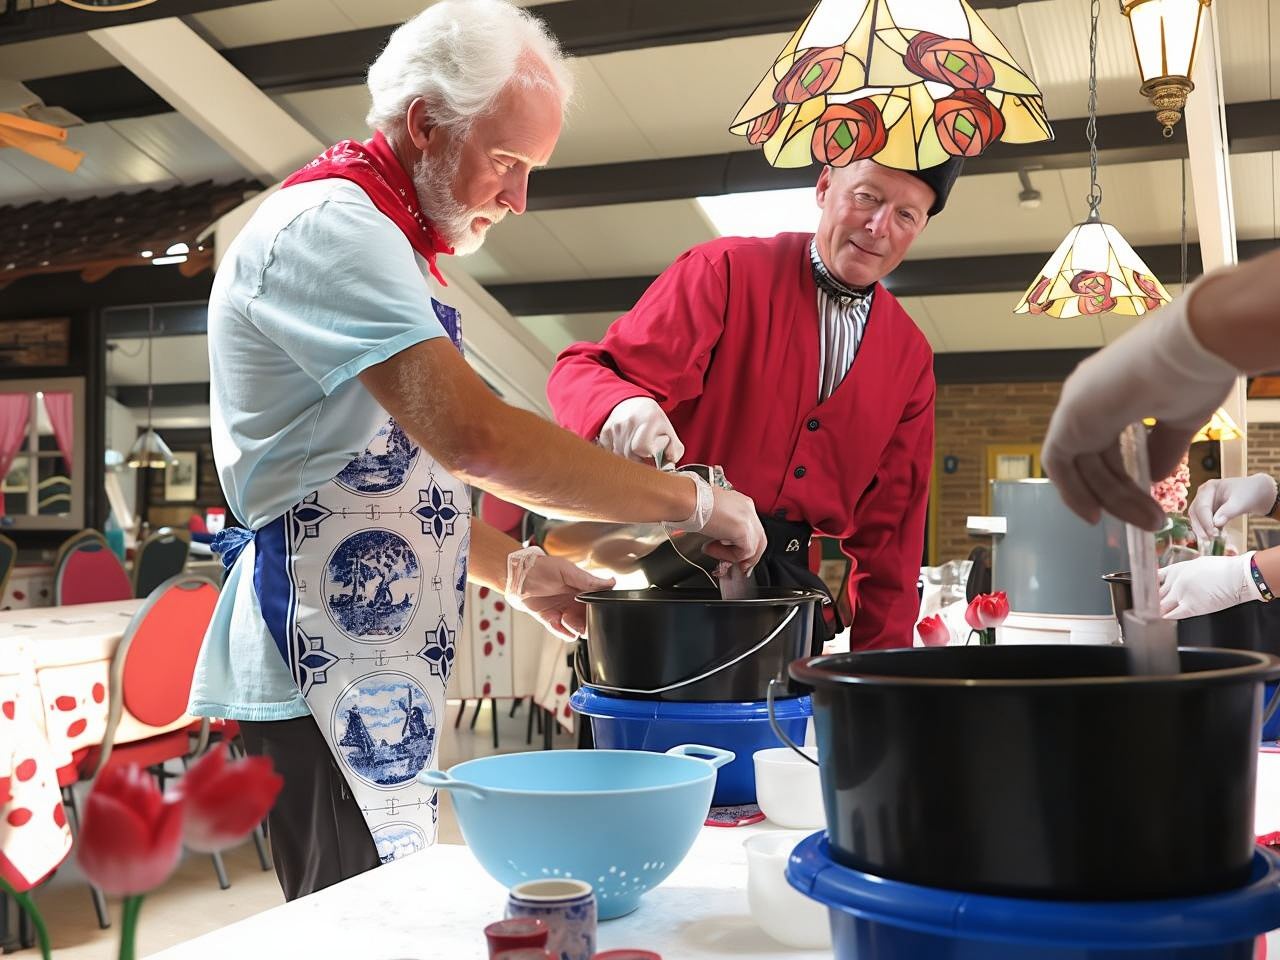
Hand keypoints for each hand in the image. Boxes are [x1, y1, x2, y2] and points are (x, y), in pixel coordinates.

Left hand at [508, 550, 614, 639]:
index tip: (599, 610)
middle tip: (583, 618)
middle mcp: (573, 600)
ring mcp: (562, 610)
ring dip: (575, 628)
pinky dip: (562, 632)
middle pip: (589, 618)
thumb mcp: (567, 571)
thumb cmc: (540, 567)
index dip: (600, 608)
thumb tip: (610, 582)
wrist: (516, 576)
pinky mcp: (550, 619)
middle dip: (589, 622)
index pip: (598, 602)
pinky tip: (559, 624)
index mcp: (581, 588)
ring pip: (577, 627)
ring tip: (566, 618)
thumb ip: (588, 580)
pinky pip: (561, 631)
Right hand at [598, 397, 684, 464]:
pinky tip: (624, 447)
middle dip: (637, 461)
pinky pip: (608, 451)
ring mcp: (615, 426)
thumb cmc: (652, 421)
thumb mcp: (669, 431)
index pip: (640, 447)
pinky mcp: (605, 430)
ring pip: (618, 455)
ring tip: (635, 451)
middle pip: (628, 454)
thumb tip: (669, 465)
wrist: (633, 403)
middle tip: (644, 457)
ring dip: (627, 458)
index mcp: (648, 420)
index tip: (650, 457)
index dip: (645, 456)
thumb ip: (675, 450)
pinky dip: (616, 453)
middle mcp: (629, 421)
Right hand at [697, 486, 766, 573]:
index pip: (751, 528)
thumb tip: (720, 538)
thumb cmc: (692, 503)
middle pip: (758, 538)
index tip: (732, 552)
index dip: (742, 543)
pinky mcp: (745, 531)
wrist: (688, 500)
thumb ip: (722, 526)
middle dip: (746, 555)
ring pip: (754, 547)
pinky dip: (729, 556)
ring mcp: (749, 519)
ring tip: (714, 552)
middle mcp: (748, 509)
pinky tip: (712, 549)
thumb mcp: (713, 513)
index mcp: (742, 503)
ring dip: (734, 555)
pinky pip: (744, 552)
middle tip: (735, 564)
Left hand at [1041, 284, 1238, 529]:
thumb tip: (1154, 477)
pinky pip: (1058, 463)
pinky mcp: (1068, 419)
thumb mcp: (1181, 417)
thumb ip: (1163, 448)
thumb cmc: (1193, 373)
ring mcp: (1076, 407)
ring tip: (1149, 522)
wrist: (1191, 349)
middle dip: (1124, 495)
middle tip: (1153, 521)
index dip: (1121, 475)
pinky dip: (1071, 490)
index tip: (1146, 500)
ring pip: (1084, 466)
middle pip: (1097, 458)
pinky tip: (1095, 515)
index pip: (1107, 442)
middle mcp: (1089, 398)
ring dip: (1114, 500)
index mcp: (1114, 391)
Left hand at [1157, 553, 1259, 618]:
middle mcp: (1175, 581)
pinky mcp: (1190, 607)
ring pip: (1160, 605)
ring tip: (1153, 616)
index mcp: (1176, 569)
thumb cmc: (1223, 569)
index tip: (1148, 592)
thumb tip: (1178, 579)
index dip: (1149, 587)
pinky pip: (1171, 615)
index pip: (1153, 579)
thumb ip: (1183, 573)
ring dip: (1157, 611)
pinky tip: (1163, 620)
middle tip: (1148, 607)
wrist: (1239, 576)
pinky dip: (1165, 618)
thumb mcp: (1197, 564)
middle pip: (1155, 594)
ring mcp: (1181, 594)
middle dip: (1152, 601)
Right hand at [1189, 474, 1276, 543]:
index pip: (1201, 506)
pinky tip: (1215, 537)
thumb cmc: (1250, 493)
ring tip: (1211, 540)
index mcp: (1209, 488)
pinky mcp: (1210, 512)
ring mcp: (1206, 503)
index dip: (1205, 521)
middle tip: (1209, 538)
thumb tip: (1215, 524)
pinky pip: (1204, 522)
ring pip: (1197, 518)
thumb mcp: (1241, 502)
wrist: (1259, 493)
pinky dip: (1208, 529)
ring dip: (1202, 529)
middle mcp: (1203, 495)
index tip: (1212, 533)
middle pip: (1195, 512)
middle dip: (1200, 526)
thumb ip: (1228, 511)